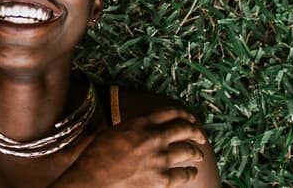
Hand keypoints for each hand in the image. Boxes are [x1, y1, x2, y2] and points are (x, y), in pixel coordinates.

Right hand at [52, 108, 207, 186]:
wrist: (92, 181)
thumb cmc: (95, 158)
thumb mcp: (113, 132)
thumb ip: (131, 127)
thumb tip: (142, 127)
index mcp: (140, 123)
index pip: (170, 111)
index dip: (183, 113)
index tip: (188, 118)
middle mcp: (153, 137)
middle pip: (184, 128)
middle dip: (196, 131)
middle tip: (200, 135)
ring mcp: (160, 159)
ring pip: (188, 150)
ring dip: (196, 152)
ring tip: (198, 153)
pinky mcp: (162, 179)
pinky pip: (184, 174)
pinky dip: (190, 173)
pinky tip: (192, 172)